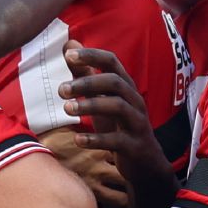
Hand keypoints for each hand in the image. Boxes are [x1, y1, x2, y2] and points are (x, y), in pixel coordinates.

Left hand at [63, 43, 175, 207]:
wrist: (146, 163)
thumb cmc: (119, 126)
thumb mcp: (101, 99)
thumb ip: (85, 74)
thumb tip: (69, 44)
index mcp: (126, 87)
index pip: (112, 62)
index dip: (92, 55)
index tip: (69, 54)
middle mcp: (134, 101)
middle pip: (114, 82)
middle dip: (87, 83)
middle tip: (61, 90)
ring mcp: (137, 123)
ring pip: (118, 107)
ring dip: (90, 105)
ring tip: (66, 109)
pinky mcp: (135, 146)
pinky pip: (117, 140)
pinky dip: (96, 139)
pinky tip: (78, 140)